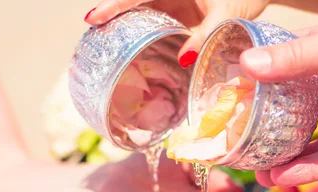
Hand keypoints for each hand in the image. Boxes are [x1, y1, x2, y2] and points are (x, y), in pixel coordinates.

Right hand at [84, 0, 270, 65]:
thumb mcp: (225, 15)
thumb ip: (204, 36)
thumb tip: (184, 59)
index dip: (113, 5)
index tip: (93, 18)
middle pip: (131, 3)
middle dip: (111, 17)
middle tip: (92, 39)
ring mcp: (168, 2)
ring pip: (138, 13)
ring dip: (124, 29)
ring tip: (104, 49)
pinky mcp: (174, 13)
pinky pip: (151, 23)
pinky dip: (141, 37)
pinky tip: (130, 52)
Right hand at [240, 15, 317, 186]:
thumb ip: (299, 58)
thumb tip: (247, 66)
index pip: (300, 68)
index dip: (270, 80)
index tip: (238, 92)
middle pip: (305, 111)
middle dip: (275, 126)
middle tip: (243, 137)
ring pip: (317, 143)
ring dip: (287, 156)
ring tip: (255, 168)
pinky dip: (308, 170)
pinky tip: (281, 176)